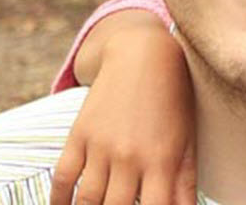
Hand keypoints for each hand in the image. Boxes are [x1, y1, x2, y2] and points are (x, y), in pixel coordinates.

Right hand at [49, 25, 196, 204]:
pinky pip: (63, 177)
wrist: (144, 55)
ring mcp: (102, 146)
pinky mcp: (79, 134)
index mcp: (163, 161)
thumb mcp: (187, 141)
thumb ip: (185, 184)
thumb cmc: (174, 102)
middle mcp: (130, 156)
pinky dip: (58, 200)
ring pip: (87, 201)